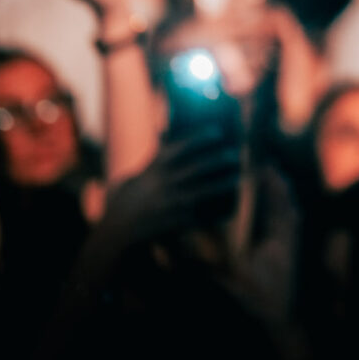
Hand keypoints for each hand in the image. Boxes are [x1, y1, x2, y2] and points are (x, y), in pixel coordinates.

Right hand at [90, 131, 243, 251]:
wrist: (121, 229)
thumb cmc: (139, 195)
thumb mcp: (146, 172)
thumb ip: (163, 154)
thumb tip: (178, 130)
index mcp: (156, 168)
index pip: (181, 148)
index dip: (200, 138)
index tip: (218, 131)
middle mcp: (163, 184)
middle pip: (197, 168)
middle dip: (218, 160)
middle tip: (235, 154)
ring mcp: (170, 204)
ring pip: (203, 192)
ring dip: (223, 184)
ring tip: (237, 177)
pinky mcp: (176, 223)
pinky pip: (201, 216)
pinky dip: (217, 212)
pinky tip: (229, 208)